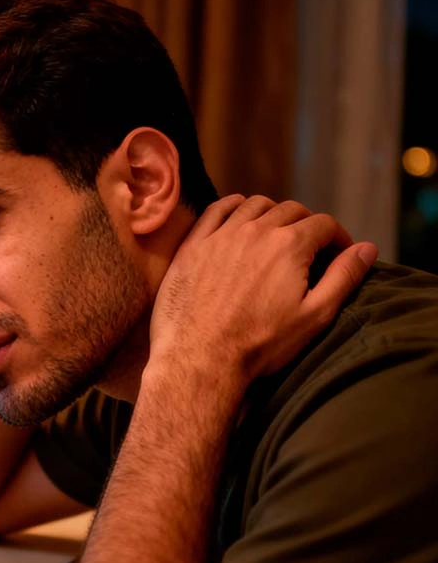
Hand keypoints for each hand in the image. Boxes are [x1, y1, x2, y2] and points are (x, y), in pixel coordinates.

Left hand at [149, 195, 376, 382]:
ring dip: (272, 212)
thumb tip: (368, 248)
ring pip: (254, 205)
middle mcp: (255, 231)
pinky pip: (216, 210)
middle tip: (310, 246)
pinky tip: (239, 218)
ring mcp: (221, 235)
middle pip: (290, 210)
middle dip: (307, 224)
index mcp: (289, 245)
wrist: (201, 358)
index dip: (338, 237)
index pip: (324, 224)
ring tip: (277, 233)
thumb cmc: (260, 343)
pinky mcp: (194, 244)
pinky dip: (233, 207)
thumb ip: (344, 277)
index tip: (338, 253)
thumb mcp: (314, 315)